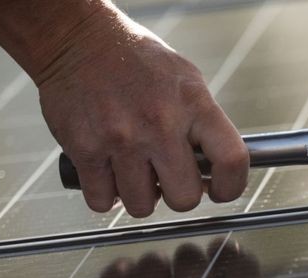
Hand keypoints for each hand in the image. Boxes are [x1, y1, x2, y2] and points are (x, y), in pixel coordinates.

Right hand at [36, 10, 248, 216]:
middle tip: (168, 178)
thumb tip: (216, 168)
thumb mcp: (186, 80)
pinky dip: (105, 194)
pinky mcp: (85, 150)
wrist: (76, 40)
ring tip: (134, 170)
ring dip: (139, 195)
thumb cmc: (134, 60)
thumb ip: (203, 122)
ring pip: (142, 206)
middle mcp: (159, 123)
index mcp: (193, 104)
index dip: (230, 186)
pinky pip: (102, 201)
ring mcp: (121, 139)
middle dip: (178, 195)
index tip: (219, 189)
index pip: (232, 160)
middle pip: (185, 198)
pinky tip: (109, 171)